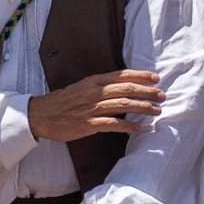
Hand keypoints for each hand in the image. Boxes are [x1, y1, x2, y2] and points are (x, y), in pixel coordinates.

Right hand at [27, 70, 165, 141]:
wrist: (41, 115)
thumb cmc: (63, 102)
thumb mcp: (82, 87)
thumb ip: (100, 86)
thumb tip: (121, 87)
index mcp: (94, 81)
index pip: (122, 75)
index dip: (141, 75)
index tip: (156, 78)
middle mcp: (95, 92)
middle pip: (127, 89)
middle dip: (147, 92)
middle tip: (162, 96)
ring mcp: (92, 108)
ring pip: (123, 105)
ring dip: (143, 108)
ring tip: (157, 111)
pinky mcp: (89, 124)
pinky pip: (113, 124)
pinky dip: (129, 127)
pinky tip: (141, 129)